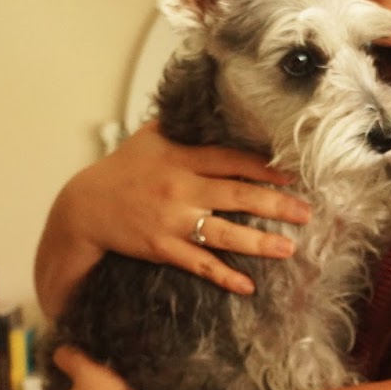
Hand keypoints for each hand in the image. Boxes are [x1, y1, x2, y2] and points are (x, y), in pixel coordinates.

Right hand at [35, 121, 312, 314]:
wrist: (83, 207)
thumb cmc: (121, 170)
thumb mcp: (149, 138)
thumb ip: (183, 125)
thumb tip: (212, 103)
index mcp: (181, 158)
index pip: (231, 159)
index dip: (265, 167)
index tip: (294, 174)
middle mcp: (180, 187)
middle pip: (237, 195)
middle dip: (276, 205)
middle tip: (307, 213)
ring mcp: (171, 220)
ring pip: (223, 232)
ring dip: (259, 242)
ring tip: (289, 248)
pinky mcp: (162, 247)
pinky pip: (199, 263)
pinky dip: (223, 275)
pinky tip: (246, 286)